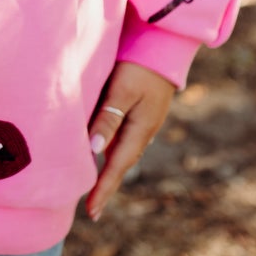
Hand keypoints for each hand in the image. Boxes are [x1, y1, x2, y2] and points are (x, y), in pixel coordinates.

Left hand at [85, 63, 176, 219]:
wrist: (165, 43)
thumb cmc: (141, 63)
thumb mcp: (123, 88)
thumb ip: (108, 117)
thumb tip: (93, 150)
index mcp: (140, 129)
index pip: (117, 167)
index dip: (103, 189)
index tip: (91, 213)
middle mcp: (142, 130)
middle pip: (119, 164)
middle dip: (105, 185)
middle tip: (91, 209)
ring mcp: (142, 121)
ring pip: (120, 151)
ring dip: (107, 169)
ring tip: (92, 186)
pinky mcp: (139, 110)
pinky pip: (121, 136)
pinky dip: (109, 149)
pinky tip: (99, 151)